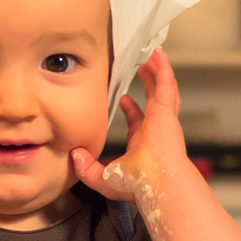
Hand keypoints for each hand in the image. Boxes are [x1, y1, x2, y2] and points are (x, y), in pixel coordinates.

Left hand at [71, 48, 188, 206]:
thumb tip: (73, 155)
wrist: (155, 183)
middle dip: (149, 84)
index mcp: (143, 144)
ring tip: (153, 57)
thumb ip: (86, 168)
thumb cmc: (137, 185)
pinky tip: (158, 55)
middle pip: (153, 101)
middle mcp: (155, 130)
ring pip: (162, 89)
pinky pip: (166, 84)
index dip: (132, 109)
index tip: (124, 98)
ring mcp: (163, 119)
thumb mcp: (103, 178)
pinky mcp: (166, 111)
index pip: (138, 122)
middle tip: (143, 69)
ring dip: (158, 72)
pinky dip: (163, 68)